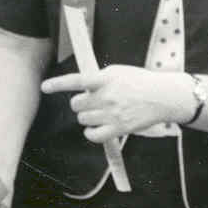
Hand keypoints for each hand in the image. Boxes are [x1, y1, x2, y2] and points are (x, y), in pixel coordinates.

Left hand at [42, 66, 194, 142]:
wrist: (162, 97)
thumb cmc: (139, 82)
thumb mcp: (119, 72)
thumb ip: (99, 78)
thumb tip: (81, 86)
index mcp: (106, 79)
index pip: (77, 81)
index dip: (58, 84)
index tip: (44, 87)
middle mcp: (108, 96)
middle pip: (77, 105)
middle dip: (81, 103)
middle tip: (93, 102)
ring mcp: (112, 114)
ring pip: (83, 119)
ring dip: (87, 117)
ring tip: (100, 113)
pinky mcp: (118, 129)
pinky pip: (93, 135)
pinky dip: (90, 133)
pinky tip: (95, 128)